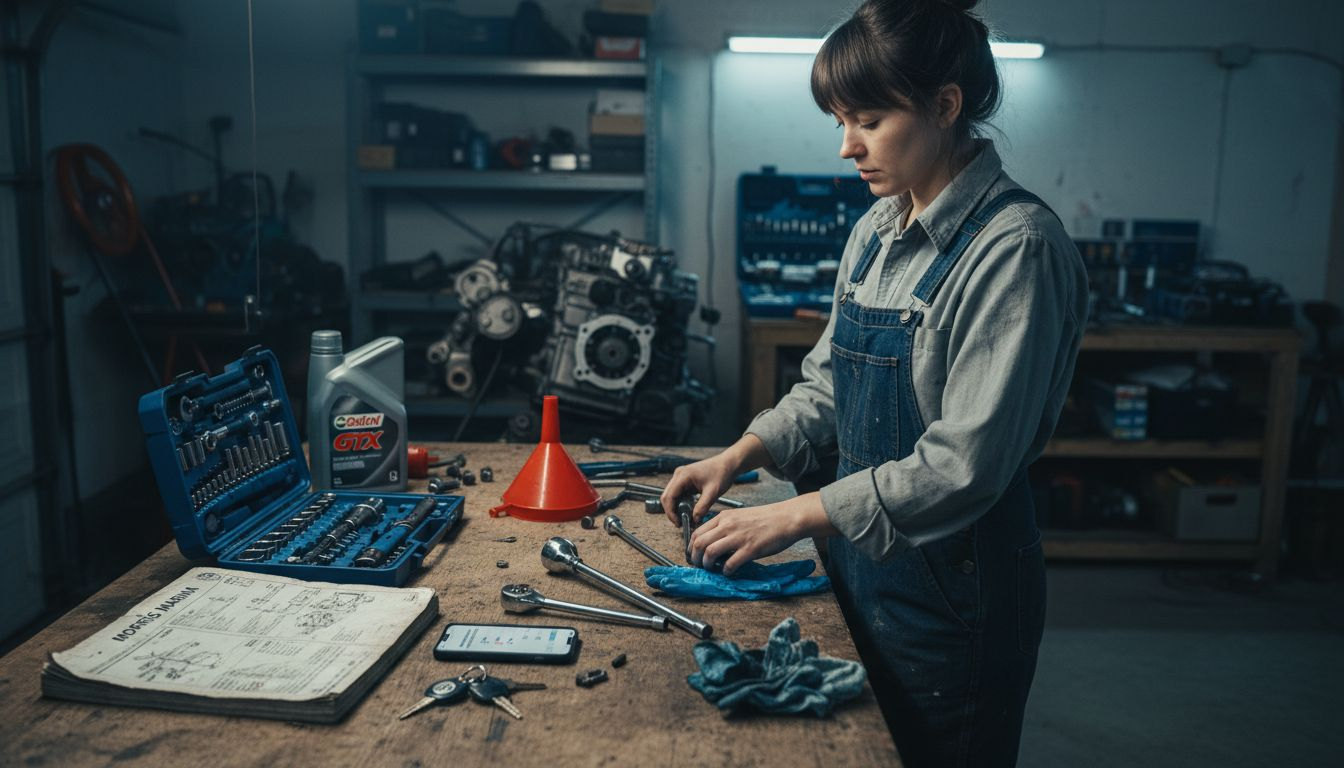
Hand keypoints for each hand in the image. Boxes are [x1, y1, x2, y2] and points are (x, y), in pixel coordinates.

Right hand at [659, 452, 740, 525]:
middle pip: (666, 497)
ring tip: (685, 519)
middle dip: (672, 512)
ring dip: (676, 508)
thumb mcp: (713, 492)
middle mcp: (679, 474)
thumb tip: (694, 520)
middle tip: (681, 523)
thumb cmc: (722, 474)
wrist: (728, 464)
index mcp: (683, 475)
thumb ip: (702, 507)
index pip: (669, 496)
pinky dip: (681, 504)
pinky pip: (678, 494)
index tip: (678, 523)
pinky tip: (689, 511)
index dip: (671, 512)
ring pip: (671, 496)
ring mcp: (681, 477)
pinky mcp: (685, 480)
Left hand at [687, 492, 835, 575]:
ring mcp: (738, 537)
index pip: (697, 532)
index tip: (694, 556)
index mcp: (724, 517)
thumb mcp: (740, 516)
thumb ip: (725, 526)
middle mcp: (727, 525)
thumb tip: (713, 543)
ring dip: (707, 565)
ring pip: (710, 553)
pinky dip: (726, 571)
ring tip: (712, 569)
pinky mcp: (750, 549)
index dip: (691, 548)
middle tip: (699, 566)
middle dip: (695, 559)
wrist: (787, 517)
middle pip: (699, 543)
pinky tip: (729, 572)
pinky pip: (730, 563)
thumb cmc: (766, 518)